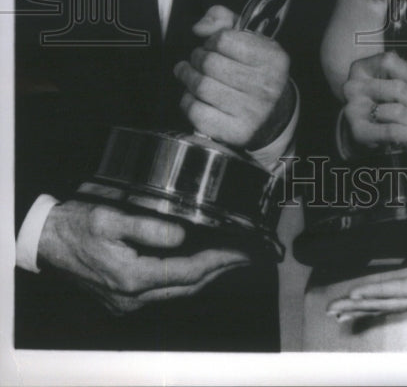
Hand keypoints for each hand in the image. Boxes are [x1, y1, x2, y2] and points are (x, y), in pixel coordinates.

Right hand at [37, 200, 250, 314]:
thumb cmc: (77, 225)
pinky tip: (196, 264)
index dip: (218, 262)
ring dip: (204, 276)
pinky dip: (184, 278)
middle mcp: (132, 297)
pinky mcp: (123, 299)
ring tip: (228, 259)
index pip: (188, 272)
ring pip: (177, 293)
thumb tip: (182, 236)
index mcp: (132, 278)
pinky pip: (163, 292)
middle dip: (219, 271)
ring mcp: (127, 302)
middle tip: (245, 256)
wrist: (47, 241)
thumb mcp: (111, 218)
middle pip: (188, 288)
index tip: (241, 252)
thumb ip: (148, 228)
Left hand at [174, 5, 292, 149]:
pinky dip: (188, 101)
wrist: (274, 115)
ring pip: (201, 86)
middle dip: (197, 58)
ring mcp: (251, 111)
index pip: (225, 39)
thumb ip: (223, 20)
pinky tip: (193, 96)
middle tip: (198, 59)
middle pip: (210, 63)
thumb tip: (199, 27)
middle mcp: (266, 85)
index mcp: (273, 58)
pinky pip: (197, 112)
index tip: (212, 45)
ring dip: (188, 77)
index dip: (211, 40)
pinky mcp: (236, 131)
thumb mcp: (250, 39)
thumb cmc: (255, 71)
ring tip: (188, 73)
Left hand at [327, 251, 406, 320]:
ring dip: (371, 305)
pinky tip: (379, 304)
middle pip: (395, 300)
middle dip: (363, 304)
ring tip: (345, 310)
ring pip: (400, 302)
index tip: (352, 295)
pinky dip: (391, 300)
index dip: (378, 291)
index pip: (405, 289)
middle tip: (333, 309)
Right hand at [342, 50, 406, 146]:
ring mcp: (353, 108)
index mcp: (361, 68)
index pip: (389, 60)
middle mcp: (353, 86)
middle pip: (398, 87)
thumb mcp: (397, 82)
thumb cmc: (384, 101)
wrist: (364, 129)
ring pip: (397, 111)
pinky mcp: (358, 131)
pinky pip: (391, 131)